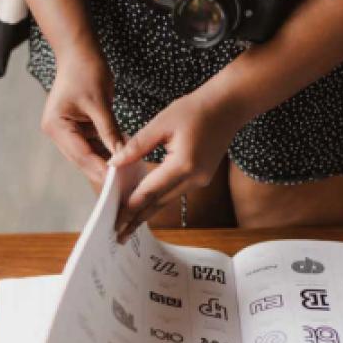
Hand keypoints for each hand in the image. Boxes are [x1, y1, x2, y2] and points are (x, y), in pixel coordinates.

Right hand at [41, 48, 122, 187]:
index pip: (81, 154)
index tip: (117, 181)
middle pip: (83, 159)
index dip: (99, 168)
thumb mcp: (100, 103)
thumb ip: (109, 131)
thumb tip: (121, 156)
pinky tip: (122, 159)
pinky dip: (106, 151)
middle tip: (123, 184)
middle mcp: (58, 132)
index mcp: (56, 126)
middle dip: (102, 170)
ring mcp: (67, 131)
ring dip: (106, 163)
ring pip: (89, 155)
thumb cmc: (86, 70)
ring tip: (125, 175)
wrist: (80, 51)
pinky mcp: (78, 129)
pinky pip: (94, 146)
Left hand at [109, 92, 241, 242]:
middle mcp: (194, 178)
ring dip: (147, 212)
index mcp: (183, 165)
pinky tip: (145, 205)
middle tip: (119, 236)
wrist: (228, 107)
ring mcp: (200, 180)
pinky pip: (175, 192)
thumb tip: (114, 163)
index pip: (150, 192)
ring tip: (128, 225)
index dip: (131, 208)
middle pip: (159, 203)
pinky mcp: (201, 178)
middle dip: (137, 219)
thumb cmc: (195, 110)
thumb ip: (136, 145)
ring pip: (167, 200)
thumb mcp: (161, 123)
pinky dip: (158, 199)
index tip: (116, 222)